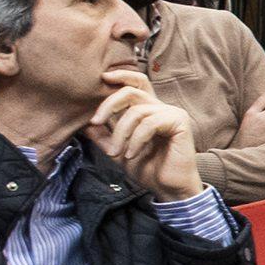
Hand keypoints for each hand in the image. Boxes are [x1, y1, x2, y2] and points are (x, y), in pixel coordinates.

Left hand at [86, 68, 203, 199]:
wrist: (169, 188)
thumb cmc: (149, 170)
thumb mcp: (119, 151)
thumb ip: (104, 136)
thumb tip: (85, 124)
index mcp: (150, 111)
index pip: (137, 84)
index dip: (122, 76)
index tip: (103, 78)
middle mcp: (161, 108)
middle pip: (132, 91)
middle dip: (109, 103)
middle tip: (95, 122)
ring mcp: (172, 114)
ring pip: (137, 111)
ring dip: (121, 133)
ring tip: (116, 152)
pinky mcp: (179, 123)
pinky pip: (149, 124)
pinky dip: (136, 140)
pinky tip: (132, 154)